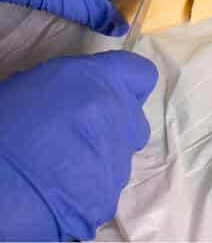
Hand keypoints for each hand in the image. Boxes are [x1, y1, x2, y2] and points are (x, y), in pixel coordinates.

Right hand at [0, 52, 155, 240]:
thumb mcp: (35, 86)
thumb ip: (75, 87)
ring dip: (99, 159)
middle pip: (133, 120)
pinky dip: (87, 189)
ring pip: (120, 157)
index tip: (109, 95)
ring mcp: (118, 158)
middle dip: (113, 127)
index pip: (140, 74)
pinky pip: (105, 189)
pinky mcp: (108, 196)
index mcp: (100, 80)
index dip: (127, 86)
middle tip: (77, 136)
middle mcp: (119, 114)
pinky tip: (58, 191)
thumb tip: (82, 96)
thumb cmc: (1, 127)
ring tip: (61, 168)